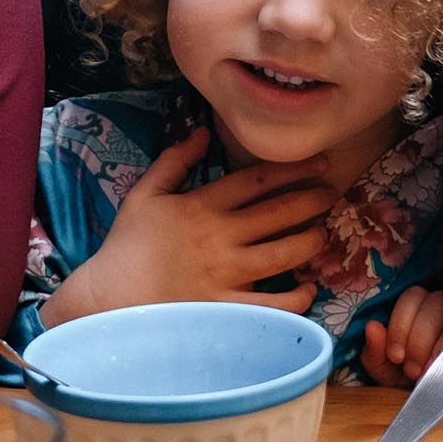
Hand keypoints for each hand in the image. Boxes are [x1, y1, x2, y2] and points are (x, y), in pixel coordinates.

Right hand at [40, 129, 335, 324]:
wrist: (109, 298)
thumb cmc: (126, 246)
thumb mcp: (144, 193)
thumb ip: (174, 160)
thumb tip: (201, 132)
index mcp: (202, 206)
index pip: (256, 180)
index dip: (292, 169)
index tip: (318, 162)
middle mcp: (220, 237)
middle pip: (280, 212)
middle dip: (313, 199)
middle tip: (333, 192)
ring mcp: (226, 274)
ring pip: (285, 253)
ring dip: (312, 241)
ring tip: (322, 234)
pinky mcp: (227, 309)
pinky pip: (273, 304)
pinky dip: (297, 297)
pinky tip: (308, 288)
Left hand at [359, 287, 442, 386]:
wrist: (431, 398)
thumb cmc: (404, 375)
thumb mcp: (384, 368)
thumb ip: (374, 350)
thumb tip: (372, 326)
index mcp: (415, 304)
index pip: (412, 297)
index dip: (401, 326)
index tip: (396, 357)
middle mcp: (441, 303)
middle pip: (436, 303)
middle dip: (419, 339)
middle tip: (411, 369)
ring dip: (437, 345)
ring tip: (426, 372)